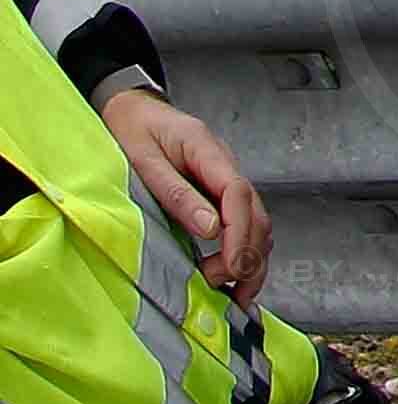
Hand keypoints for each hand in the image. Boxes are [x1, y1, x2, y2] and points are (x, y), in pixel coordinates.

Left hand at [100, 90, 270, 301]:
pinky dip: (243, 252)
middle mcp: (226, 168)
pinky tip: (230, 274)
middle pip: (258, 213)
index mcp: (209, 153)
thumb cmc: (134, 131)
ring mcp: (225, 181)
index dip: (239, 234)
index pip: (239, 194)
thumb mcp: (144, 160)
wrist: (132, 110)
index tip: (229, 267)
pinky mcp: (218, 194)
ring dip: (251, 258)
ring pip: (257, 222)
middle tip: (227, 290)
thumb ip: (176, 193)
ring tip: (233, 293)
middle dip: (250, 255)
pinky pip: (242, 224)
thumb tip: (209, 229)